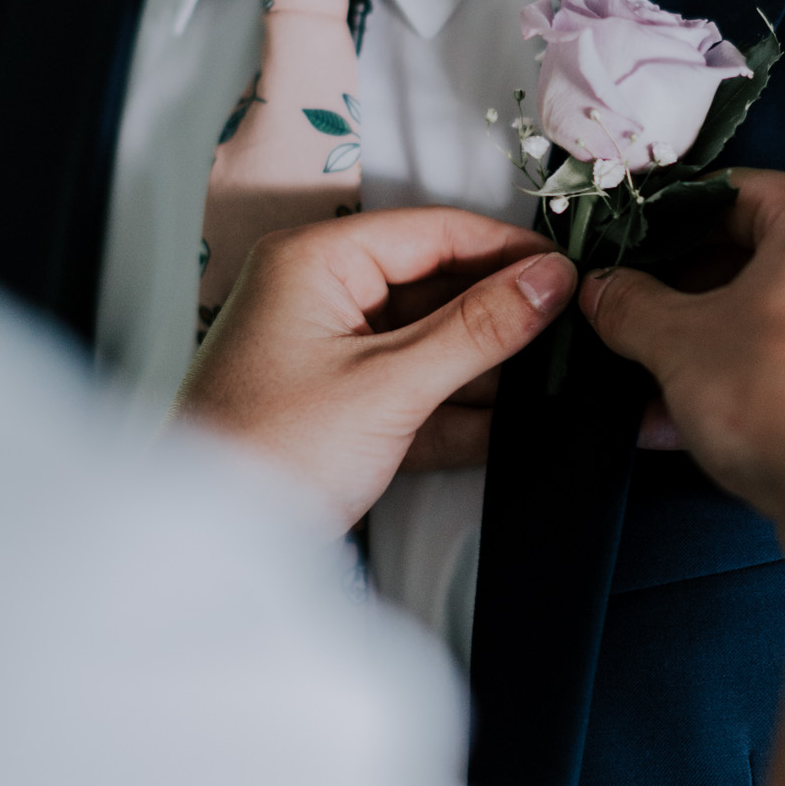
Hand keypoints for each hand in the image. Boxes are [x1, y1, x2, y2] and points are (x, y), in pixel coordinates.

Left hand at [175, 210, 575, 527]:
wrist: (211, 554)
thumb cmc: (267, 455)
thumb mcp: (390, 385)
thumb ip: (477, 330)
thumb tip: (548, 282)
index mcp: (316, 262)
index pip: (432, 231)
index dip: (505, 249)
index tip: (569, 271)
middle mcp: (321, 295)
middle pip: (436, 286)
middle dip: (500, 313)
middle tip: (573, 328)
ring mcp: (332, 353)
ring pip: (432, 342)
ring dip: (488, 366)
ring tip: (557, 377)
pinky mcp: (344, 407)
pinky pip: (417, 391)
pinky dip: (460, 409)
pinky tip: (515, 423)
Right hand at [580, 170, 784, 576]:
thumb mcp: (678, 344)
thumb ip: (630, 306)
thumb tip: (606, 292)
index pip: (733, 193)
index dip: (666, 223)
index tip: (629, 254)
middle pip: (760, 262)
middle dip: (686, 302)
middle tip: (635, 327)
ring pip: (781, 324)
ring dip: (711, 354)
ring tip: (653, 395)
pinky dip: (754, 389)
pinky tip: (696, 432)